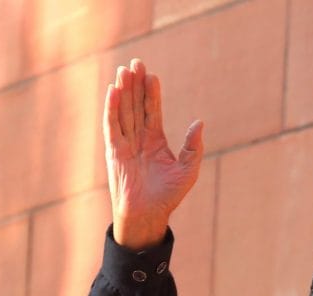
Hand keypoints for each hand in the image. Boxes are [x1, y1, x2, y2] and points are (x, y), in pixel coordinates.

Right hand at [103, 59, 204, 249]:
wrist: (148, 215)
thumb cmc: (168, 196)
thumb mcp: (188, 170)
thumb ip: (194, 146)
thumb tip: (200, 123)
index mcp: (156, 140)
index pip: (153, 111)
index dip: (152, 93)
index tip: (152, 75)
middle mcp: (139, 139)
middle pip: (136, 105)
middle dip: (136, 84)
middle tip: (135, 62)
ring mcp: (125, 144)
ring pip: (124, 111)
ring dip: (123, 91)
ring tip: (124, 71)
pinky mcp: (114, 151)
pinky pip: (112, 126)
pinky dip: (112, 109)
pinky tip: (113, 92)